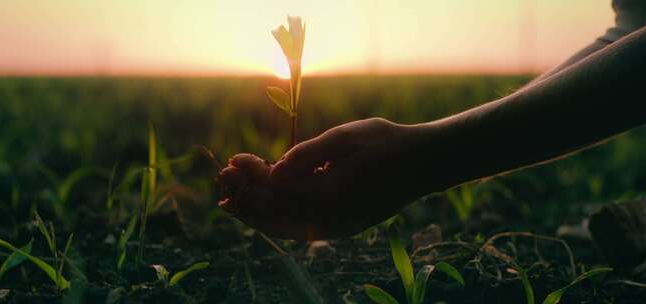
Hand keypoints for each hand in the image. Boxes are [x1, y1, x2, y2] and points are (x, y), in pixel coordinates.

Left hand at [218, 118, 443, 239]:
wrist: (423, 165)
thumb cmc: (387, 143)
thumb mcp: (348, 137)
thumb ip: (309, 153)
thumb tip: (275, 168)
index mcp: (331, 196)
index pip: (277, 189)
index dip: (251, 175)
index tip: (234, 159)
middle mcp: (330, 219)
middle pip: (274, 213)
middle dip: (244, 195)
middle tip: (222, 178)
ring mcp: (336, 228)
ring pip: (283, 228)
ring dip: (254, 214)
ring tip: (229, 203)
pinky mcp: (340, 228)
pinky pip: (298, 230)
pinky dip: (275, 222)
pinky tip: (261, 213)